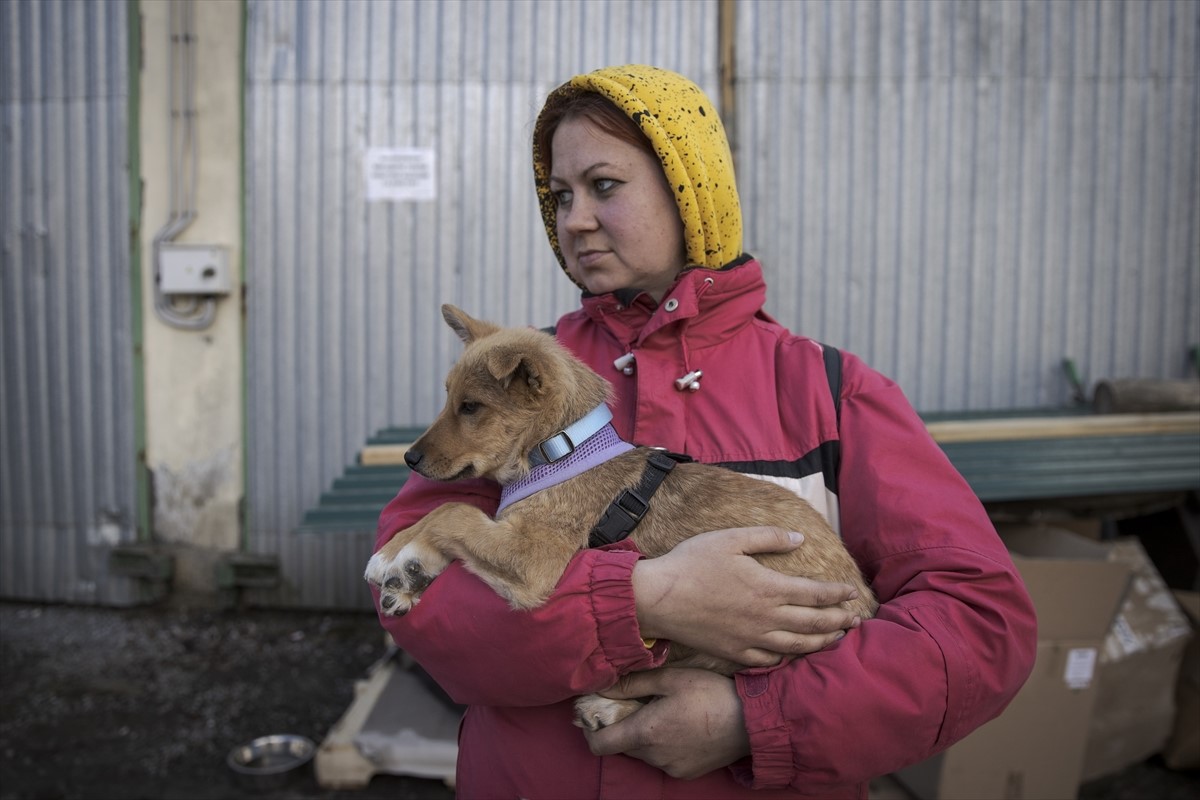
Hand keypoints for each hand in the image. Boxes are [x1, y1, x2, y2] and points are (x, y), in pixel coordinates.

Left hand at [582, 668, 748, 778]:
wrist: (751, 721)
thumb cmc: (710, 694)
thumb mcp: (671, 678)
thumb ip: (633, 683)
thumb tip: (603, 687)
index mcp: (645, 732)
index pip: (599, 744)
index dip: (590, 730)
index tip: (593, 714)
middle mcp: (654, 757)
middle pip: (621, 746)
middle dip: (620, 727)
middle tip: (632, 704)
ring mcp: (671, 768)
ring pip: (643, 753)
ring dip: (643, 736)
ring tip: (661, 712)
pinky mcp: (686, 773)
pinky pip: (662, 760)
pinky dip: (662, 745)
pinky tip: (679, 726)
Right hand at [632, 526, 860, 666]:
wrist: (658, 598)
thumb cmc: (692, 563)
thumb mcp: (730, 539)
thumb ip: (768, 538)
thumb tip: (800, 538)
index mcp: (768, 588)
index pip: (815, 594)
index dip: (837, 594)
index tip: (852, 593)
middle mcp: (766, 617)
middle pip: (813, 623)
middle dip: (838, 621)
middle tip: (855, 620)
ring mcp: (751, 638)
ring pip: (797, 645)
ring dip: (821, 642)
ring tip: (836, 639)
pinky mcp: (734, 652)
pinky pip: (770, 660)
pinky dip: (788, 659)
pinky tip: (794, 655)